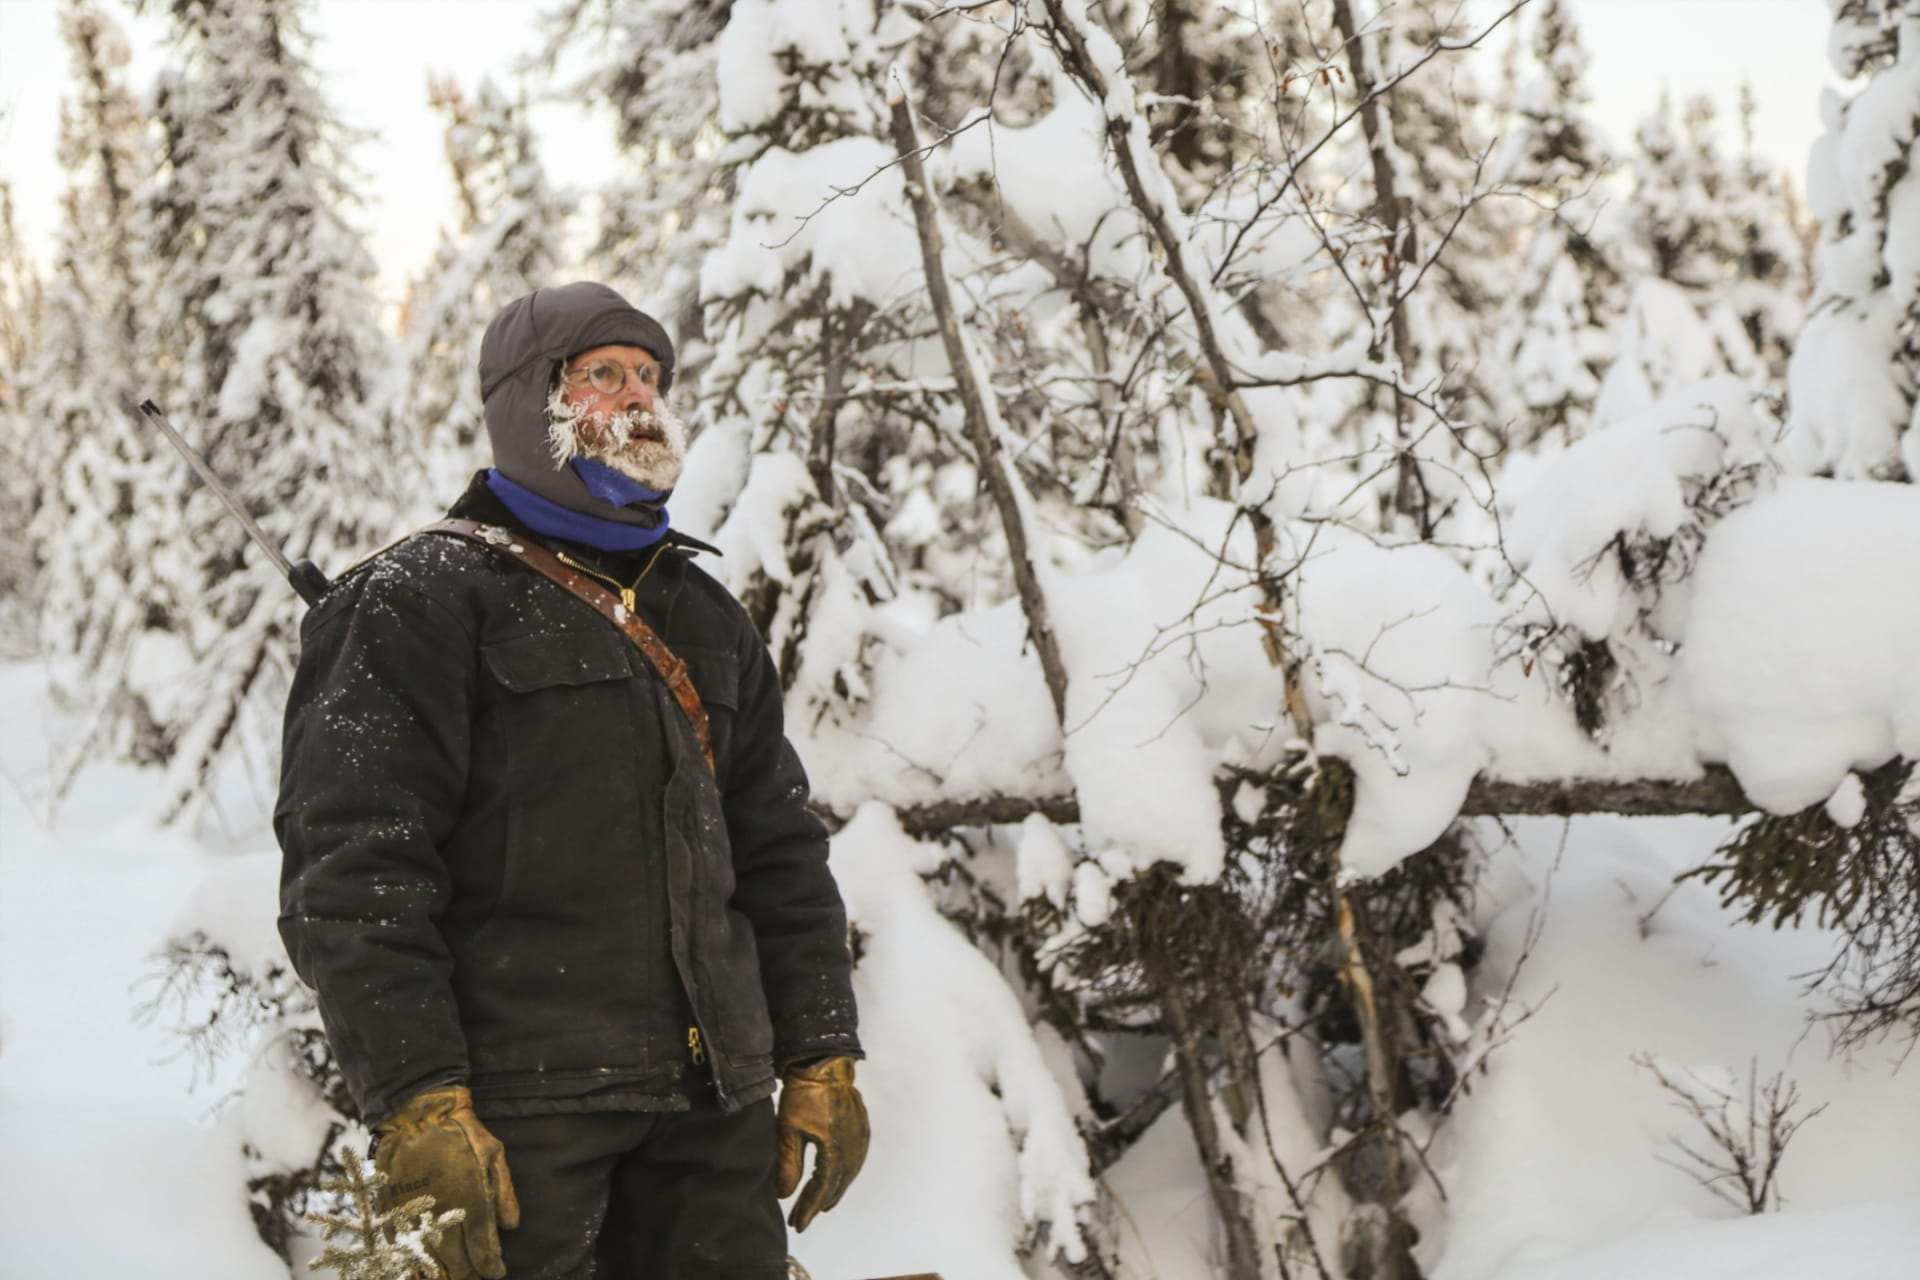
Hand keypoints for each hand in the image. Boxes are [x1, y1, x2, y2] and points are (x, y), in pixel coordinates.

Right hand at [374, 1084, 520, 1278]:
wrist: (418, 1116)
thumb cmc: (461, 1133)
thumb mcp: (495, 1155)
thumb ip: (504, 1194)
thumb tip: (511, 1227)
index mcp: (471, 1205)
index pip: (483, 1252)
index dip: (490, 1268)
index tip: (496, 1273)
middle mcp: (443, 1216)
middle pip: (456, 1264)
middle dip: (468, 1275)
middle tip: (475, 1276)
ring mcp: (416, 1216)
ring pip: (429, 1262)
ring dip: (441, 1274)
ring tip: (449, 1277)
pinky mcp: (393, 1212)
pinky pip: (403, 1247)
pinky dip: (412, 1262)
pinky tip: (419, 1268)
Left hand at [773, 1056, 869, 1230]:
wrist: (825, 1065)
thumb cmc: (804, 1095)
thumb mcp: (788, 1130)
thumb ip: (788, 1165)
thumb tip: (784, 1195)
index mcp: (834, 1149)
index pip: (820, 1189)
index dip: (808, 1208)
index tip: (796, 1223)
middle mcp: (852, 1147)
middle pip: (837, 1186)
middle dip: (818, 1204)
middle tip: (802, 1219)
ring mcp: (860, 1138)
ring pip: (849, 1175)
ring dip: (834, 1192)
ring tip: (820, 1206)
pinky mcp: (861, 1130)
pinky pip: (856, 1162)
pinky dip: (845, 1176)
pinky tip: (836, 1179)